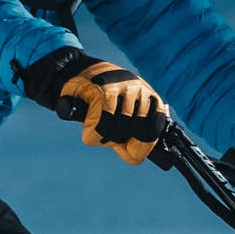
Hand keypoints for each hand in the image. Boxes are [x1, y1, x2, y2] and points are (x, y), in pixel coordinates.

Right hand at [22, 48, 168, 164]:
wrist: (78, 75)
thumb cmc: (100, 101)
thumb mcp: (118, 120)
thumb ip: (128, 140)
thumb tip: (136, 158)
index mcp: (148, 97)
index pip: (156, 123)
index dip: (145, 143)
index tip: (132, 151)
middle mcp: (139, 88)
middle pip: (136, 127)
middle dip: (119, 140)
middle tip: (106, 138)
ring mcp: (122, 85)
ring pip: (122, 122)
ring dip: (107, 137)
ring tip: (97, 135)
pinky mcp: (103, 86)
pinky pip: (104, 116)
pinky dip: (96, 132)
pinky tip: (89, 134)